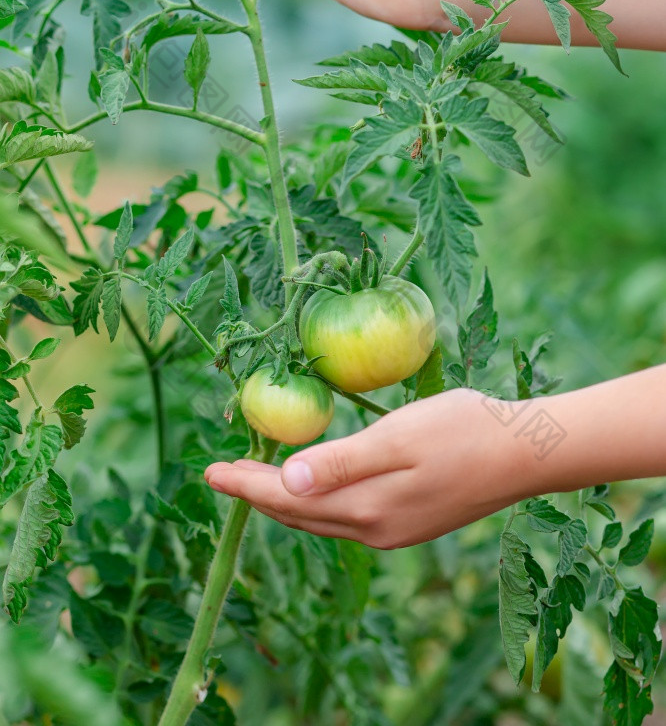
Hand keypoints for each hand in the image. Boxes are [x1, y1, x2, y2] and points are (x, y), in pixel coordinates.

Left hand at [204, 388, 536, 548]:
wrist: (526, 454)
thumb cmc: (462, 431)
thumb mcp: (397, 437)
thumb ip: (341, 462)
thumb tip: (285, 481)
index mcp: (365, 507)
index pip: (287, 499)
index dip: (246, 484)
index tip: (210, 471)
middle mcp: (374, 528)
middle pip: (298, 514)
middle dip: (258, 494)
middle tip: (224, 472)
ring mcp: (394, 530)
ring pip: (321, 519)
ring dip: (286, 500)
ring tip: (259, 479)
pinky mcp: (411, 522)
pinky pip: (346, 518)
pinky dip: (318, 502)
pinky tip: (315, 486)